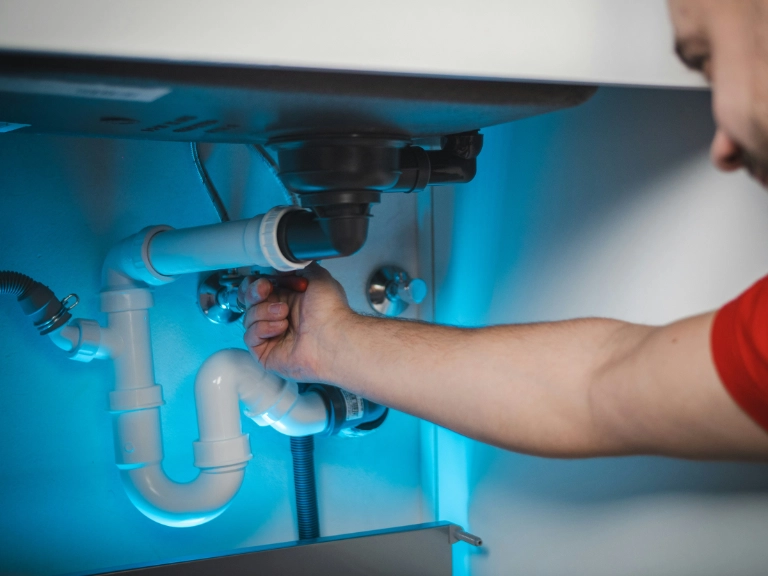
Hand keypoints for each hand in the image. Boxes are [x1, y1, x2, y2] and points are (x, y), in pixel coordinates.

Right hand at [239, 263, 352, 381]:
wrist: (333, 335)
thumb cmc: (330, 311)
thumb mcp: (317, 276)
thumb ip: (297, 266)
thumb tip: (281, 264)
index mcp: (288, 299)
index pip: (258, 290)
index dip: (255, 284)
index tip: (263, 280)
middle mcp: (278, 317)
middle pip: (248, 302)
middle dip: (254, 292)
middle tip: (265, 290)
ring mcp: (271, 335)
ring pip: (248, 318)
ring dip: (264, 311)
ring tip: (284, 313)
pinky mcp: (265, 353)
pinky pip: (250, 336)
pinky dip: (263, 328)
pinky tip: (281, 328)